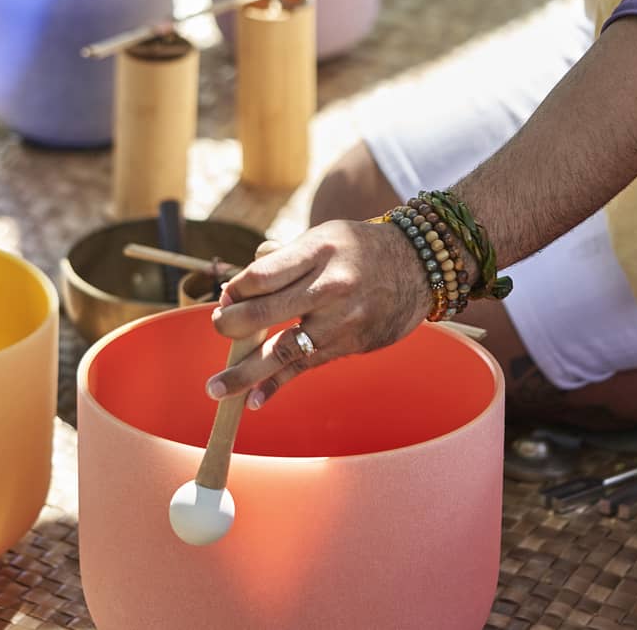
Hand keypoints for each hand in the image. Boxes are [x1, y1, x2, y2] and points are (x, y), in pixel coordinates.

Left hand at [205, 220, 431, 408]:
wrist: (421, 267)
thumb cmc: (360, 249)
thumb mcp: (323, 235)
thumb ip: (282, 258)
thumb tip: (237, 288)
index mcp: (318, 250)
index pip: (261, 275)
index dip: (234, 290)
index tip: (225, 297)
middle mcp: (329, 285)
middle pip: (263, 312)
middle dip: (228, 325)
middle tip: (217, 327)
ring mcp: (341, 319)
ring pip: (282, 349)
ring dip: (244, 372)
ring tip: (215, 388)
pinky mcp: (350, 344)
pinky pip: (306, 368)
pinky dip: (277, 385)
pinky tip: (254, 400)